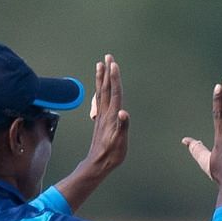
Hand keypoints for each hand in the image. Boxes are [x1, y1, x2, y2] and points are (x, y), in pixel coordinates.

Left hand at [82, 54, 129, 175]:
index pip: (114, 93)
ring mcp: (101, 115)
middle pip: (106, 88)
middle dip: (107, 72)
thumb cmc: (111, 154)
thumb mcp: (120, 142)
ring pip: (101, 92)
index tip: (113, 64)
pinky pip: (99, 99)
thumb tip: (124, 112)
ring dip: (101, 78)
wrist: (97, 163)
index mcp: (112, 116)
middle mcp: (105, 113)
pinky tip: (100, 87)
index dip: (114, 78)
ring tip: (100, 65)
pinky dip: (100, 89)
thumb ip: (122, 126)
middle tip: (107, 56)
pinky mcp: (100, 120)